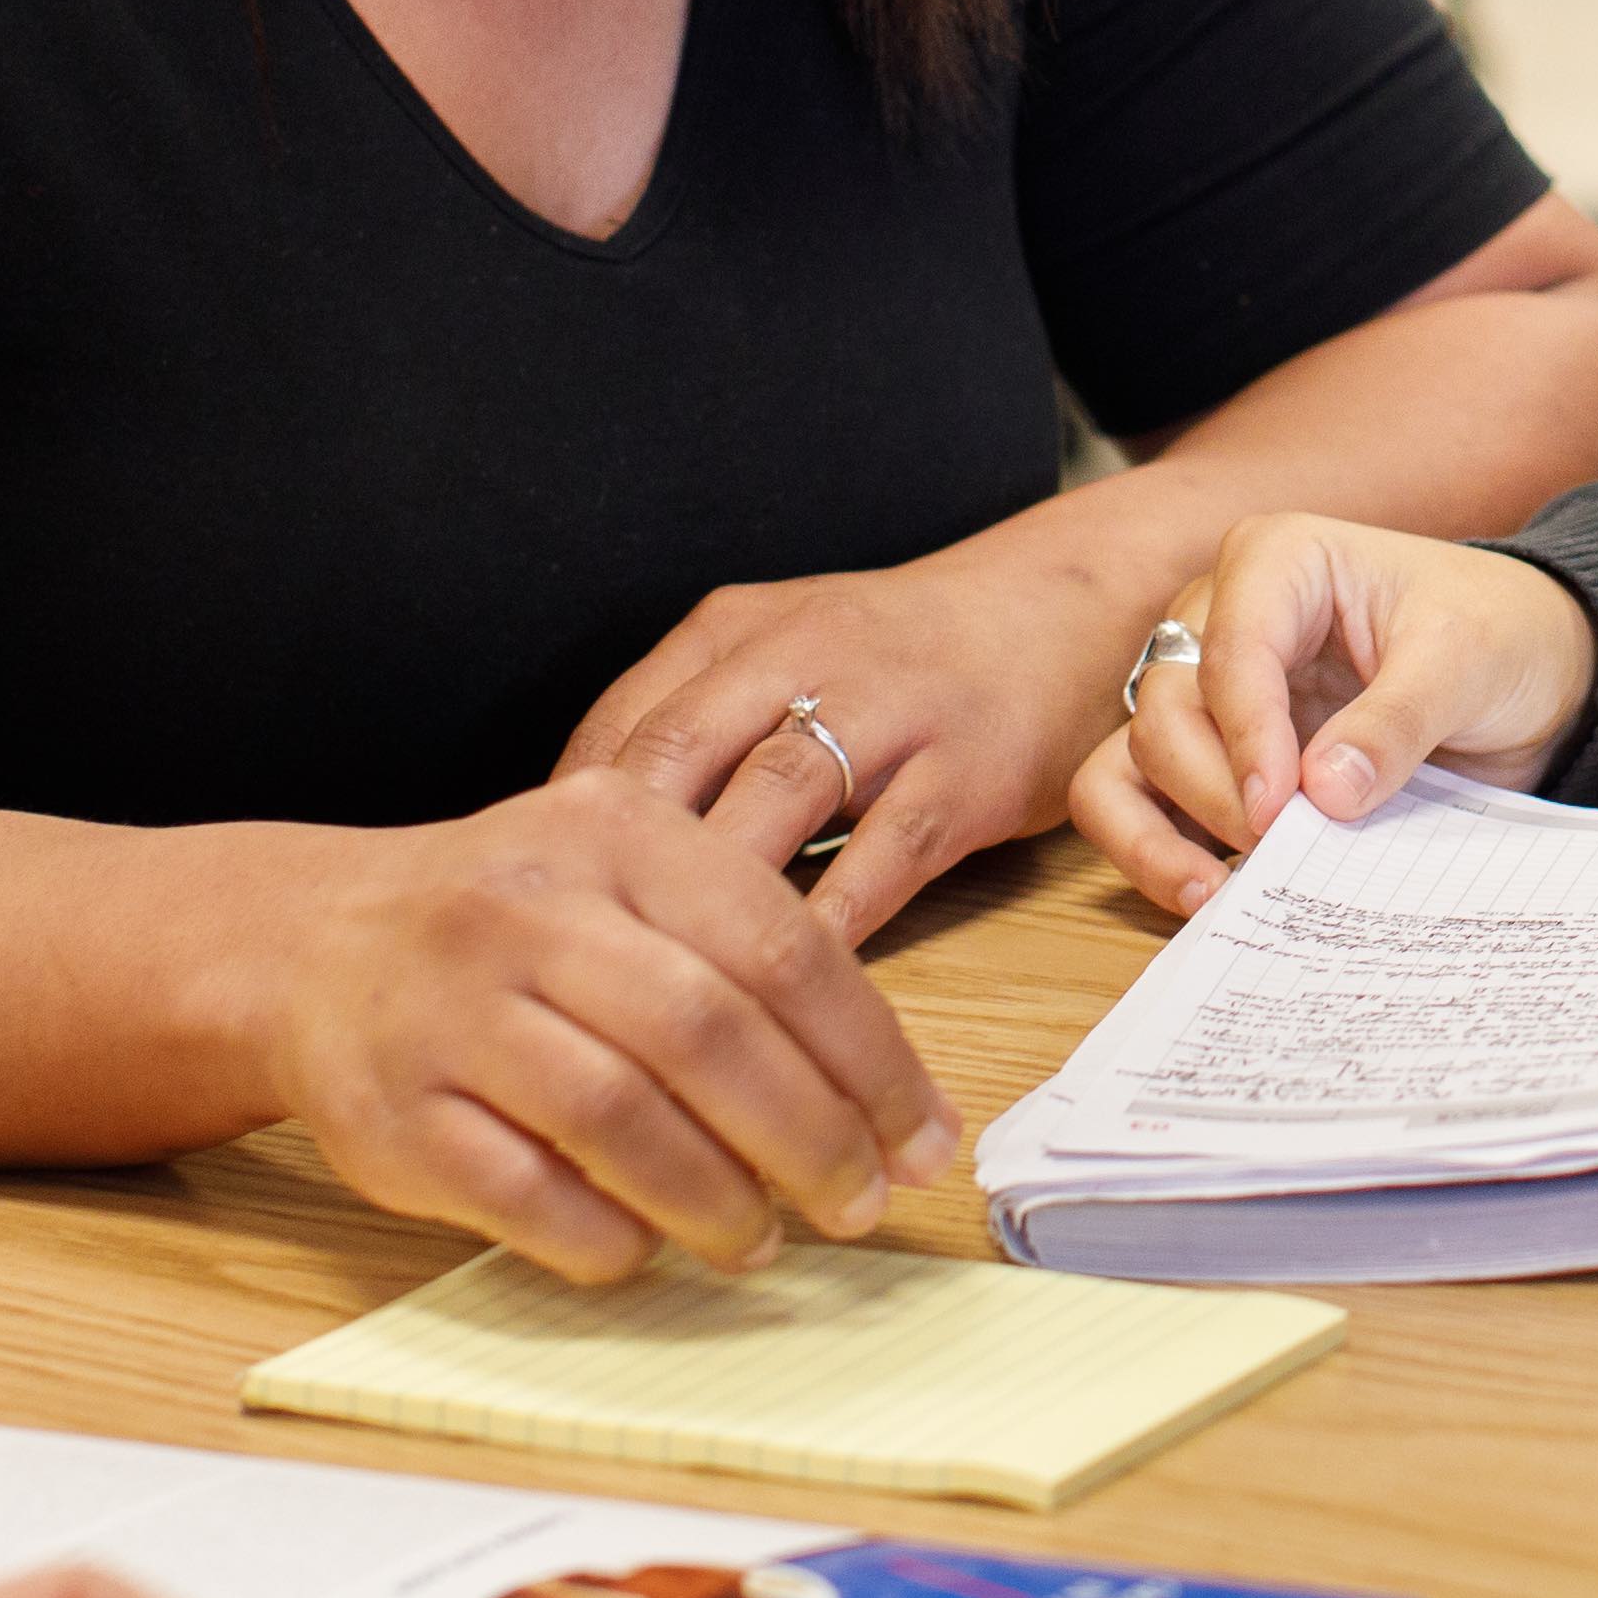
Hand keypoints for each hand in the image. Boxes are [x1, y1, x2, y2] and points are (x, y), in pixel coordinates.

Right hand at [264, 768, 964, 1280]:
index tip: (920, 1142)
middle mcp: (529, 907)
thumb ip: (747, 958)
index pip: (781, 948)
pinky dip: (604, 1236)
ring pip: (618, 1118)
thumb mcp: (628, 881)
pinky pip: (524, 1193)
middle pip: (708, 1034)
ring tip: (760, 1241)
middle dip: (808, 1138)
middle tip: (857, 1204)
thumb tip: (891, 1108)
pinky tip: (646, 1250)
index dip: (870, 1060)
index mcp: (617, 831)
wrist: (315, 947)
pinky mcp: (393, 1110)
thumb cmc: (514, 928)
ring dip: (714, 1200)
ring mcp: (451, 1008)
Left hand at [570, 547, 1149, 945]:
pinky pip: (884, 856)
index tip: (534, 907)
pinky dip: (829, 925)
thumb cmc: (901, 657)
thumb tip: (581, 844)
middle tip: (572, 956)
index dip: (565, 823)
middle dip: (615, 859)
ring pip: (775, 800)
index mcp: (739, 628)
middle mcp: (807, 654)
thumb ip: (691, 724)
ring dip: (714, 894)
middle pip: (680, 753)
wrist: (1063, 608)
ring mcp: (892, 710)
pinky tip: (785, 988)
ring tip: (665, 983)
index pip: (621, 723)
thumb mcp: (781, 652)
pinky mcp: (967, 771)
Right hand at [1065, 514, 1597, 911]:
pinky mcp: (1214, 756)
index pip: (1230, 651)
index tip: (1280, 810)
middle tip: (1280, 849)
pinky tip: (1206, 895)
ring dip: (1156, 831)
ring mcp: (1209, 691)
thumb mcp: (1465, 661)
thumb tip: (1324, 792)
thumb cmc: (1495, 632)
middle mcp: (1220, 617)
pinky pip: (1139, 801)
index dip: (1246, 736)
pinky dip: (1154, 850)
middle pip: (1169, 710)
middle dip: (1215, 789)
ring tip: (1215, 894)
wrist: (1527, 668)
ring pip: (1131, 758)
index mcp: (1278, 562)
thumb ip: (1396, 721)